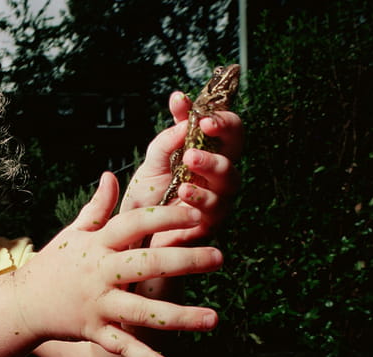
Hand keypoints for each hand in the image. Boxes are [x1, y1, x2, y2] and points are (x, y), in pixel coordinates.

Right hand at [14, 172, 222, 356]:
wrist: (22, 304)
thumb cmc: (53, 265)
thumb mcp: (73, 234)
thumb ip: (97, 208)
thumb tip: (111, 176)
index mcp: (97, 245)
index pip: (134, 223)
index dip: (165, 217)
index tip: (194, 213)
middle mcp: (99, 273)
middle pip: (145, 264)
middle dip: (184, 261)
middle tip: (219, 257)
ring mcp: (97, 304)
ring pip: (142, 311)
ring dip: (179, 317)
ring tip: (213, 318)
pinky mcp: (94, 330)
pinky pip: (123, 347)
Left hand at [121, 91, 243, 244]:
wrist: (135, 235)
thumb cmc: (147, 198)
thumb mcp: (152, 162)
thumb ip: (166, 137)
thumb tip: (181, 104)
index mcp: (205, 155)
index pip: (223, 128)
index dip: (219, 116)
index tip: (202, 112)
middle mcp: (216, 174)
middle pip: (236, 146)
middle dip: (224, 132)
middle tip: (205, 125)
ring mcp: (217, 197)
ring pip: (230, 177)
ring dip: (212, 164)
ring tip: (189, 159)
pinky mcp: (212, 221)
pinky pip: (216, 207)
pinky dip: (201, 196)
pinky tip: (185, 190)